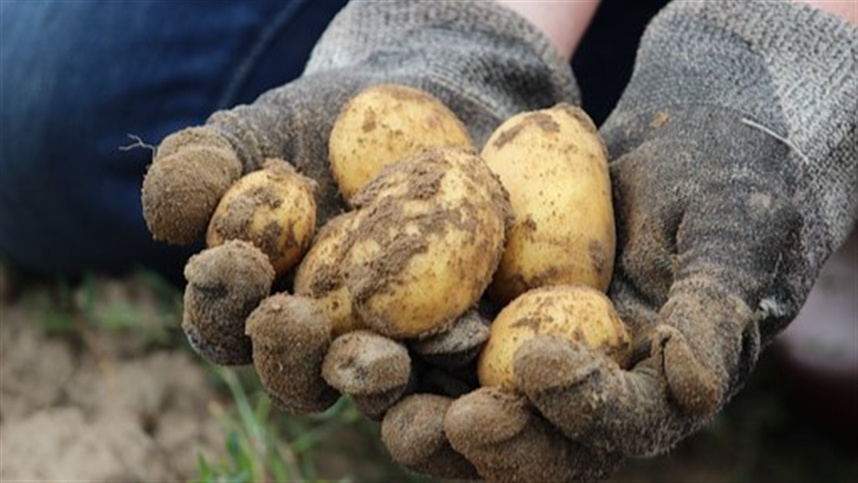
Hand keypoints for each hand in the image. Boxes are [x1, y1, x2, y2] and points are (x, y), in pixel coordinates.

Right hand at [156, 0, 577, 417]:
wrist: (423, 111)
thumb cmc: (322, 124)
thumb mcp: (256, 131)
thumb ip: (202, 168)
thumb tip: (168, 219)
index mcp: (260, 304)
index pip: (223, 323)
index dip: (220, 301)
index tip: (237, 259)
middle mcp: (322, 341)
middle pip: (297, 376)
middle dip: (290, 356)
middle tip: (299, 320)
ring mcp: (392, 347)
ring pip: (376, 388)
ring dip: (373, 381)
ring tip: (382, 360)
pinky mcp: (459, 338)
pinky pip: (456, 366)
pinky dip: (456, 361)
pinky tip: (468, 340)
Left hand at [381, 1, 857, 479]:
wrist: (680, 144)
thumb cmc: (727, 186)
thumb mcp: (735, 236)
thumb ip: (716, 309)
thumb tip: (696, 389)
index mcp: (652, 389)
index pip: (617, 423)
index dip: (577, 406)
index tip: (534, 359)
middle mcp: (583, 391)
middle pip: (530, 443)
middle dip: (482, 438)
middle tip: (433, 420)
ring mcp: (525, 359)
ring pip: (465, 408)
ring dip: (413, 406)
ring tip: (366, 376)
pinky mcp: (480, 320)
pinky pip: (431, 345)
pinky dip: (391, 341)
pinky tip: (344, 320)